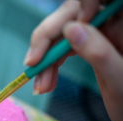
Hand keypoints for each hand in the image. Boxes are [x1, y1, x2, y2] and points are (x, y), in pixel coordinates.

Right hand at [25, 0, 122, 120]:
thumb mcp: (119, 80)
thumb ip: (99, 53)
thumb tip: (71, 29)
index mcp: (121, 24)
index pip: (86, 5)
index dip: (66, 18)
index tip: (55, 41)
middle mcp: (108, 22)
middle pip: (68, 19)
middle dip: (47, 44)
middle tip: (32, 67)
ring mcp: (97, 32)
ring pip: (60, 36)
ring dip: (45, 60)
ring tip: (40, 86)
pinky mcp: (87, 44)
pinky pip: (61, 48)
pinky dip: (50, 66)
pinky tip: (45, 82)